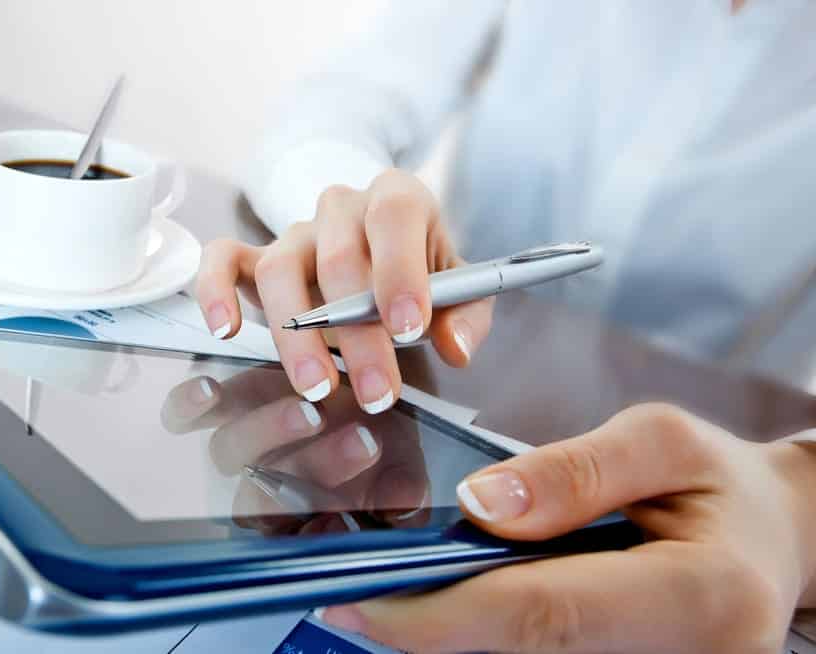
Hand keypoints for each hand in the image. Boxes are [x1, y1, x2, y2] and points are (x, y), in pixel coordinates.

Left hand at [161, 367, 430, 533]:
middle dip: (318, 470)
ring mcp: (239, 442)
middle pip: (265, 496)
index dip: (316, 536)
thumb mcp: (402, 461)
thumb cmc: (378, 428)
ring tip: (314, 411)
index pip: (295, 542)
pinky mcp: (219, 402)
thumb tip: (402, 508)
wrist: (358, 372)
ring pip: (232, 452)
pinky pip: (183, 414)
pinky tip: (211, 391)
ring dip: (273, 432)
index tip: (349, 517)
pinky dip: (190, 406)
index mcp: (304, 515)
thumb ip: (403, 491)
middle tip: (363, 443)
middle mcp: (265, 483)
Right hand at [195, 169, 493, 412]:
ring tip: (317, 388)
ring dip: (296, 334)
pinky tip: (226, 329)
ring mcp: (293, 231)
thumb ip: (466, 314)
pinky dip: (216, 290)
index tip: (408, 328)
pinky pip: (222, 258)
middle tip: (378, 392)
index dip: (400, 269)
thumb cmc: (421, 274)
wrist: (381, 252)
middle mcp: (341, 207)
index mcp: (397, 198)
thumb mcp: (459, 288)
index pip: (393, 216)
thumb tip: (454, 348)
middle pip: (338, 258)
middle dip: (359, 334)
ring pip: (279, 268)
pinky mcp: (255, 256)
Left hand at [320, 404, 815, 653]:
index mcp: (702, 598)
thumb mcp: (662, 441)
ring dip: (452, 636)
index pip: (542, 615)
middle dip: (428, 632)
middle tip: (351, 598)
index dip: (438, 614)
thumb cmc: (722, 486)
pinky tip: (454, 607)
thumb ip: (573, 473)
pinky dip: (488, 637)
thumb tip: (479, 508)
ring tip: (393, 596)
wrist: (774, 544)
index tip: (358, 598)